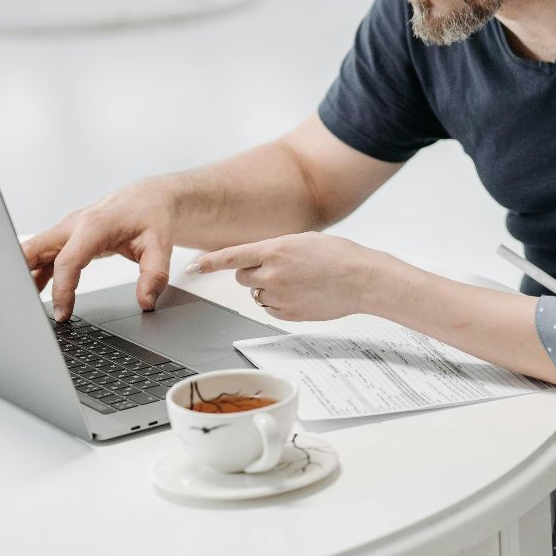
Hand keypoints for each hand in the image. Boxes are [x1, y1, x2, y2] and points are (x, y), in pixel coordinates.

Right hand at [23, 179, 180, 321]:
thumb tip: (145, 301)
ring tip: (18, 305)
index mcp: (93, 226)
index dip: (61, 290)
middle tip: (17, 305)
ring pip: (33, 252)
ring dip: (22, 275)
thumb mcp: (161, 245)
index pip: (67, 261)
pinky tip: (32, 294)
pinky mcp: (67, 238)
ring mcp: (67, 231)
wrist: (149, 197)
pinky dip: (35, 273)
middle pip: (34, 250)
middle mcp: (73, 225)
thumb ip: (154, 274)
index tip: (62, 314)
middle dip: (19, 274)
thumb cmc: (152, 216)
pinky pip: (44, 257)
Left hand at [188, 232, 391, 321]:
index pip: (231, 257)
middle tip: (280, 269)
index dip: (208, 263)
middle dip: (254, 273)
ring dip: (269, 288)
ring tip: (299, 282)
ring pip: (257, 294)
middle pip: (242, 277)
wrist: (363, 279)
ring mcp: (279, 296)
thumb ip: (276, 249)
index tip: (192, 267)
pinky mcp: (288, 314)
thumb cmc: (339, 255)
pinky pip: (270, 309)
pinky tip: (302, 295)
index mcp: (275, 249)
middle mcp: (272, 273)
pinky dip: (279, 303)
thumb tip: (259, 260)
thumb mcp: (304, 241)